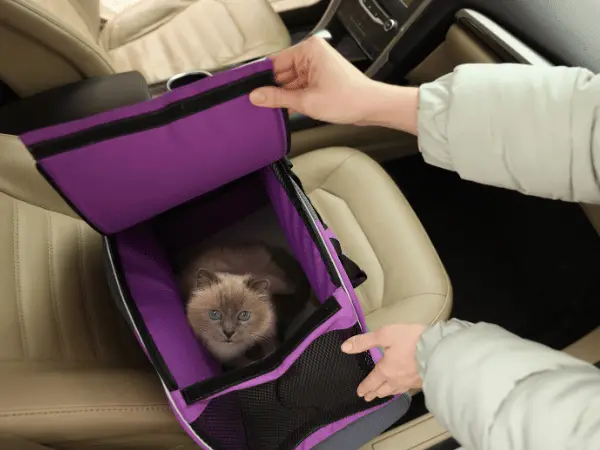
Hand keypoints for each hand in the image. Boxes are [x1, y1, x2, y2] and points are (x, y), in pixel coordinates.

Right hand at [249, 36, 376, 124]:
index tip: (250, 90)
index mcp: (309, 50)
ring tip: (277, 109)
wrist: (371, 107)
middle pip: (282, 72)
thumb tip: (256, 95)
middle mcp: (312, 54)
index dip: (262, 78)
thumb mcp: (306, 101)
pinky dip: (294, 98)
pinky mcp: (321, 78)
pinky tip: (288, 109)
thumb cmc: (348, 99)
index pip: (275, 62)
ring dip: (285, 96)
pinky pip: (300, 86)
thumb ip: (277, 98)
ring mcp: (317, 66)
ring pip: (290, 81)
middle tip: (261, 105)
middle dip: (274, 89)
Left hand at [341, 323, 426, 400]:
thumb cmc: (410, 340)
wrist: (438, 349)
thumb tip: (344, 348)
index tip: (360, 393)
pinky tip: (401, 388)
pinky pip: (405, 389)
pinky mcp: (421, 381)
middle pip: (382, 389)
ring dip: (385, 393)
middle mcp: (396, 380)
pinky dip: (398, 390)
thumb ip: (364, 342)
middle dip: (373, 393)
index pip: (372, 381)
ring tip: (381, 395)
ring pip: (394, 391)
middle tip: (367, 397)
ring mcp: (410, 382)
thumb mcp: (385, 334)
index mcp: (386, 370)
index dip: (364, 387)